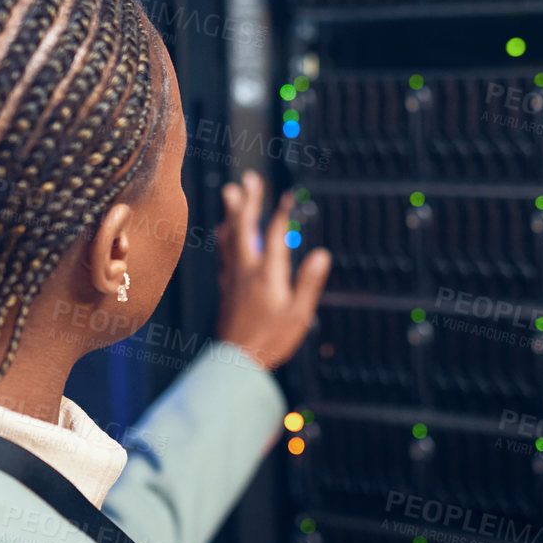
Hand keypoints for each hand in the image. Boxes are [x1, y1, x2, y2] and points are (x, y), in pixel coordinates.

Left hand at [214, 171, 331, 373]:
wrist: (237, 362)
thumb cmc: (269, 341)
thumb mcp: (298, 314)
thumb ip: (308, 283)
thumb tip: (320, 255)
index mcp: (266, 274)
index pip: (274, 235)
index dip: (281, 213)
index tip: (287, 195)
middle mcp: (246, 271)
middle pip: (245, 228)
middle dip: (248, 202)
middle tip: (249, 180)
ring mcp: (234, 278)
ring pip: (230, 238)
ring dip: (231, 213)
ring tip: (230, 193)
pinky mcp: (226, 288)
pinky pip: (223, 254)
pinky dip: (224, 237)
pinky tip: (222, 231)